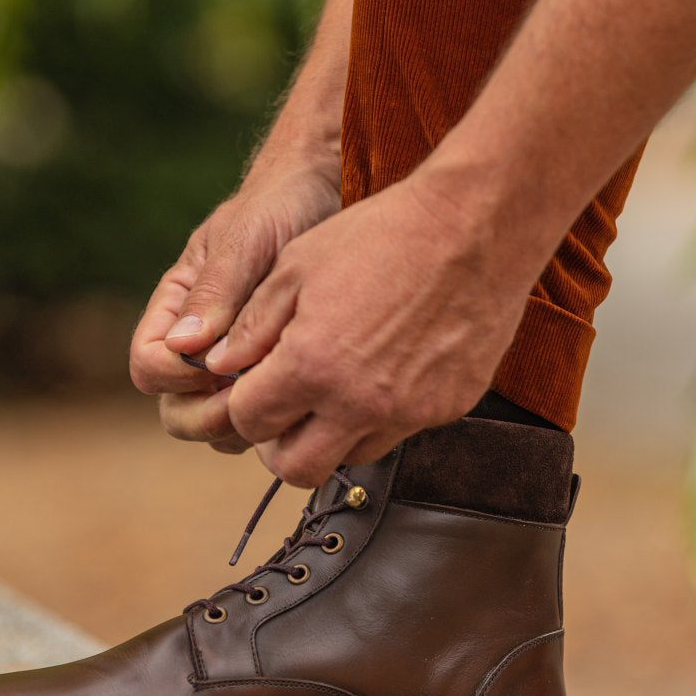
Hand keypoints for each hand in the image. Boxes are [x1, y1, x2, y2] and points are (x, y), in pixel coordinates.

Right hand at [129, 162, 339, 452]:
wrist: (329, 191)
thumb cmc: (279, 205)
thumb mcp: (245, 240)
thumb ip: (216, 292)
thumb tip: (181, 349)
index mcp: (177, 308)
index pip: (148, 366)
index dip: (176, 377)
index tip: (217, 364)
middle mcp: (201, 344)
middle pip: (176, 411)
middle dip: (207, 416)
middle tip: (253, 399)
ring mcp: (238, 365)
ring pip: (217, 428)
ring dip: (243, 427)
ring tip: (282, 398)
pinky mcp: (275, 375)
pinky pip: (262, 420)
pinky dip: (277, 422)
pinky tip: (306, 398)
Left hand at [204, 172, 530, 484]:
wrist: (477, 226)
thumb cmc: (383, 234)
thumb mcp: (298, 265)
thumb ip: (253, 325)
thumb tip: (218, 364)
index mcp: (310, 366)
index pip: (249, 423)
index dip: (239, 407)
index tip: (247, 390)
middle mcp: (358, 402)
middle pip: (295, 469)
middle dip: (276, 444)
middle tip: (280, 412)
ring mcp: (408, 412)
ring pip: (348, 459)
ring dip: (328, 436)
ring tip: (331, 390)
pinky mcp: (447, 408)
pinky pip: (399, 433)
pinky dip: (379, 416)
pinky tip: (382, 371)